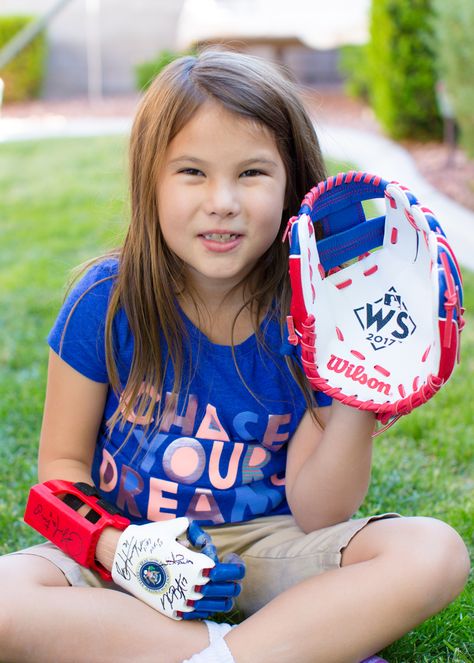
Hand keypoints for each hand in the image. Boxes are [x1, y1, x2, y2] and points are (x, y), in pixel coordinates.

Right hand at [111, 518, 244, 620]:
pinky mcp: (174, 612)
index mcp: (198, 565)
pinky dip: (208, 605)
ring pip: (217, 605)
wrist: (123, 559)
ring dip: (223, 594)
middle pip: (228, 590)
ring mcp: (184, 602)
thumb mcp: (174, 528)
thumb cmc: (150, 539)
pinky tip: (205, 594)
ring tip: (219, 584)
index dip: (236, 566)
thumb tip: (201, 537)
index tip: (233, 559)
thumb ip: (194, 530)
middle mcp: (194, 587)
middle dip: (232, 580)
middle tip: (229, 571)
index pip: (231, 573)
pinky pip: (201, 613)